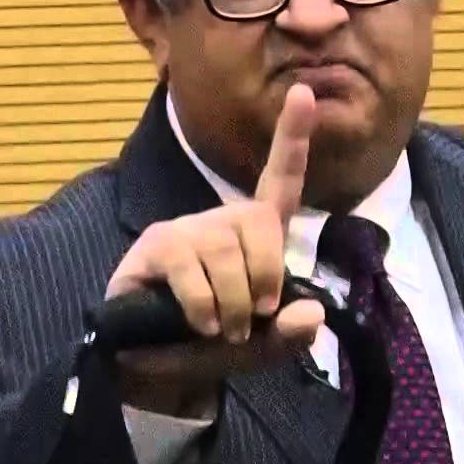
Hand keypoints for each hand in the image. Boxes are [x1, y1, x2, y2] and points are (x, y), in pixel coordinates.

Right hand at [104, 84, 325, 415]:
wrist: (158, 371)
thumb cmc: (213, 346)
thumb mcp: (262, 347)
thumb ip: (290, 334)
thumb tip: (311, 315)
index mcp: (254, 235)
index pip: (280, 181)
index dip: (292, 138)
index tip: (304, 92)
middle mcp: (219, 221)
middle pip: (259, 224)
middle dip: (265, 278)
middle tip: (253, 320)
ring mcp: (183, 230)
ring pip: (224, 252)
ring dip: (233, 304)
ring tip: (222, 330)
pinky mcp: (153, 248)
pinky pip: (189, 268)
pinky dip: (203, 306)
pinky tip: (200, 325)